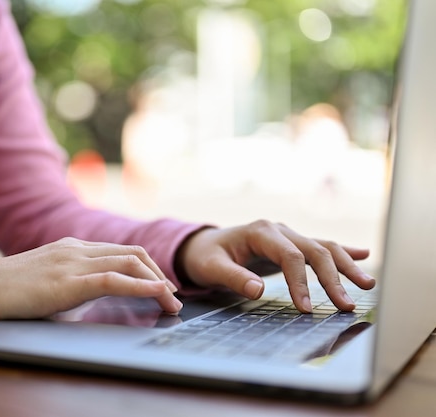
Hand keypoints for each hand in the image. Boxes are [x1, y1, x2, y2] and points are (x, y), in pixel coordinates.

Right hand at [0, 237, 181, 327]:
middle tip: (173, 295)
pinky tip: (156, 294)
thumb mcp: (47, 279)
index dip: (148, 267)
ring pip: (129, 262)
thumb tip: (92, 297)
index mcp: (73, 247)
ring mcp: (73, 262)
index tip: (162, 285)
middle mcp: (77, 249)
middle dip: (159, 273)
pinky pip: (113, 279)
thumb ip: (70, 282)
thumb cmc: (9, 290)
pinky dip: (140, 286)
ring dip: (157, 282)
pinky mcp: (67, 281)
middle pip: (133, 253)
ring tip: (171, 302)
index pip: (121, 251)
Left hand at [174, 221, 374, 312]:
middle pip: (314, 251)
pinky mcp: (291, 244)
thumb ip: (233, 278)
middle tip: (346, 305)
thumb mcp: (211, 267)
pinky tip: (363, 255)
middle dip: (333, 279)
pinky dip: (342, 251)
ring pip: (323, 247)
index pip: (290, 256)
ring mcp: (287, 235)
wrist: (202, 245)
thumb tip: (258, 290)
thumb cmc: (206, 256)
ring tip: (367, 284)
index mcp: (260, 232)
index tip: (306, 308)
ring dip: (346, 265)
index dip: (301, 283)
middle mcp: (279, 230)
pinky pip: (320, 246)